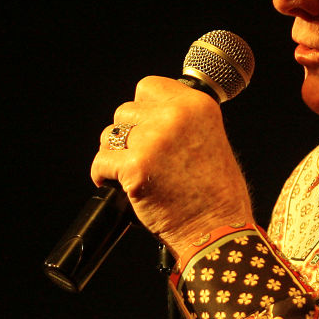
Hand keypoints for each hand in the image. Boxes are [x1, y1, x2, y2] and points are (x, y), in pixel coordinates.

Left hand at [89, 76, 253, 265]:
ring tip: (132, 174)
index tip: (144, 127)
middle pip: (125, 111)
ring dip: (114, 154)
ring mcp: (153, 140)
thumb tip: (151, 115)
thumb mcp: (210, 140)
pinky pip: (101, 163)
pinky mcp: (135, 167)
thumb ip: (183, 122)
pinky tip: (117, 187)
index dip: (142, 110)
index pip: (147, 87)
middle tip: (142, 158)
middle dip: (128, 135)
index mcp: (197, 105)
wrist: (216, 230)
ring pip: (109, 135)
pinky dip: (103, 176)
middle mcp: (175, 116)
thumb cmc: (217, 196)